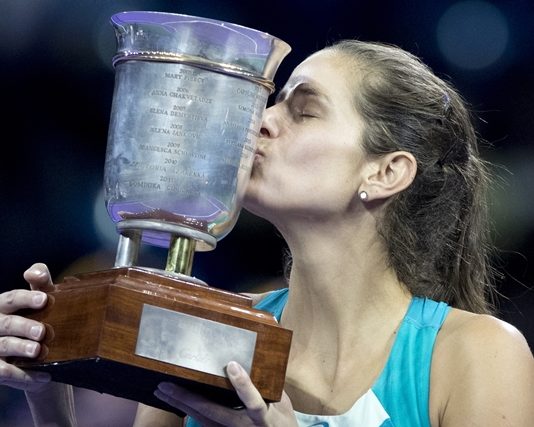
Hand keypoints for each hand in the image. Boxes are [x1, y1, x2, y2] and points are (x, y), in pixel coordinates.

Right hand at [0, 263, 53, 391]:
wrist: (39, 354)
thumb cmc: (38, 316)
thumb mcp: (40, 298)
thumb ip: (40, 282)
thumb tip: (34, 272)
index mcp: (3, 306)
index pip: (11, 298)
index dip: (27, 299)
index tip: (44, 299)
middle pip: (6, 323)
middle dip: (23, 326)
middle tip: (41, 331)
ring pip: (3, 346)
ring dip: (20, 348)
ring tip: (38, 351)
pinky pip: (6, 373)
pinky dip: (25, 376)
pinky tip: (45, 376)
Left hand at [154, 361, 297, 426]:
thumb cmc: (282, 423)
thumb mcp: (283, 404)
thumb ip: (269, 384)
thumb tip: (256, 358)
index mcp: (263, 417)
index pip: (253, 402)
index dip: (243, 384)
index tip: (232, 365)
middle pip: (212, 412)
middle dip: (187, 398)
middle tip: (166, 384)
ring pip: (201, 418)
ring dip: (180, 404)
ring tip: (161, 391)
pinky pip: (202, 421)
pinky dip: (186, 409)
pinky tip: (174, 401)